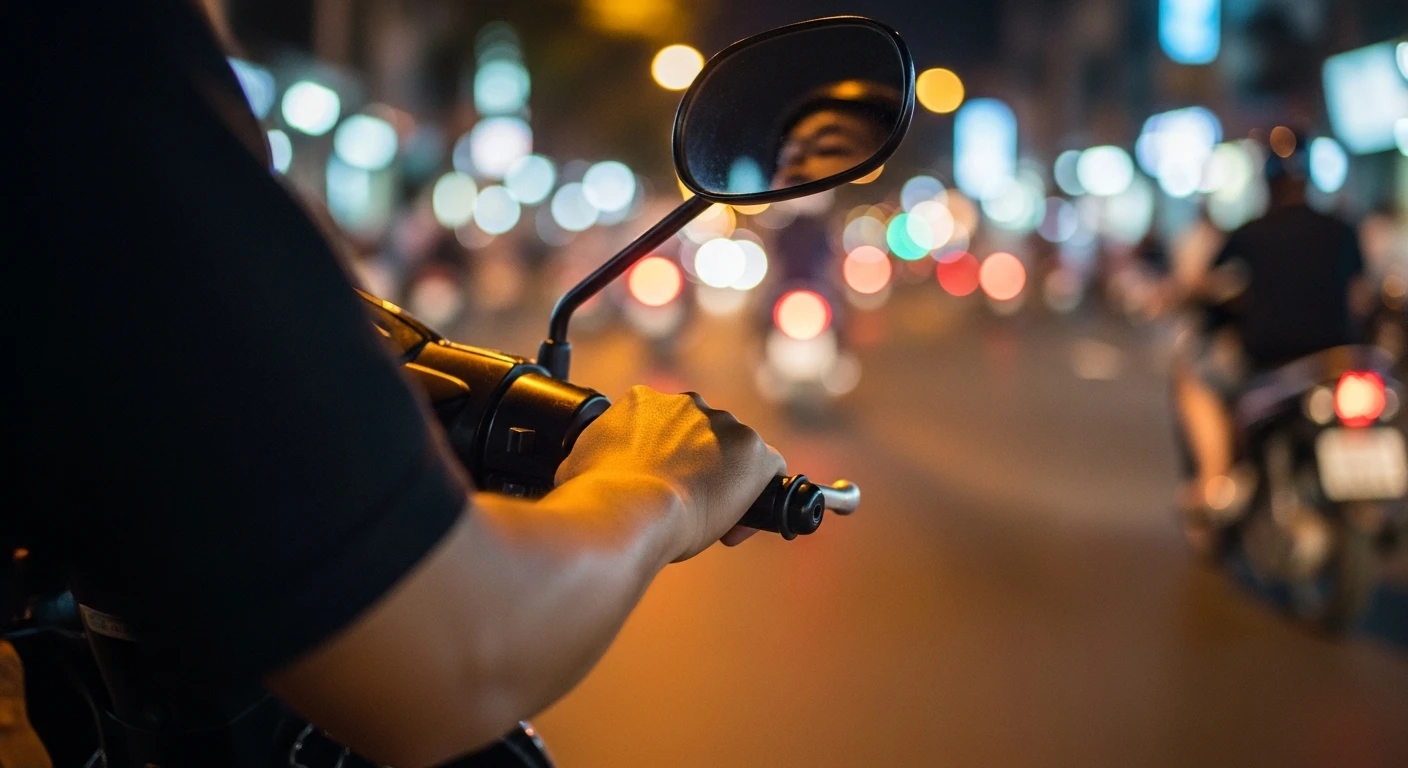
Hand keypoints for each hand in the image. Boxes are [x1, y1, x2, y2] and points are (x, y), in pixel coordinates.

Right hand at [555, 385, 784, 560]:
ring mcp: (723, 424)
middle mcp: (686, 404)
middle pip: (701, 435)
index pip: (662, 426)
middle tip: (682, 505)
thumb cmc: (599, 496)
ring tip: (709, 519)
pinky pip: (768, 470)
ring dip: (727, 481)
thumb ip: (592, 457)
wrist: (628, 509)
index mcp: (642, 402)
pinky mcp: (753, 450)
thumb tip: (584, 470)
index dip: (663, 460)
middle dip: (696, 467)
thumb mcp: (579, 464)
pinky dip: (757, 498)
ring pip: (735, 452)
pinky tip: (740, 524)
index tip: (658, 488)